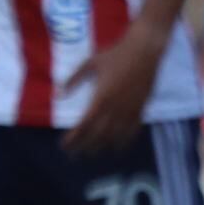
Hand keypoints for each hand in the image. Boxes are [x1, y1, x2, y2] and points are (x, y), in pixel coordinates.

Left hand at [60, 27, 165, 154]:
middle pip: (98, 135)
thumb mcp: (89, 63)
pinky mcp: (141, 108)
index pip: (84, 125)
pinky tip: (117, 146)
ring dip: (102, 146)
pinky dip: (124, 141)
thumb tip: (58, 94)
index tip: (65, 145)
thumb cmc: (115, 53)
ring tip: (93, 154)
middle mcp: (115, 108)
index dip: (74, 138)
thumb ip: (73, 80)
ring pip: (115, 136)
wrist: (145, 49)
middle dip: (85, 146)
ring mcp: (129, 110)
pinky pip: (132, 130)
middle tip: (75, 154)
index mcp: (100, 98)